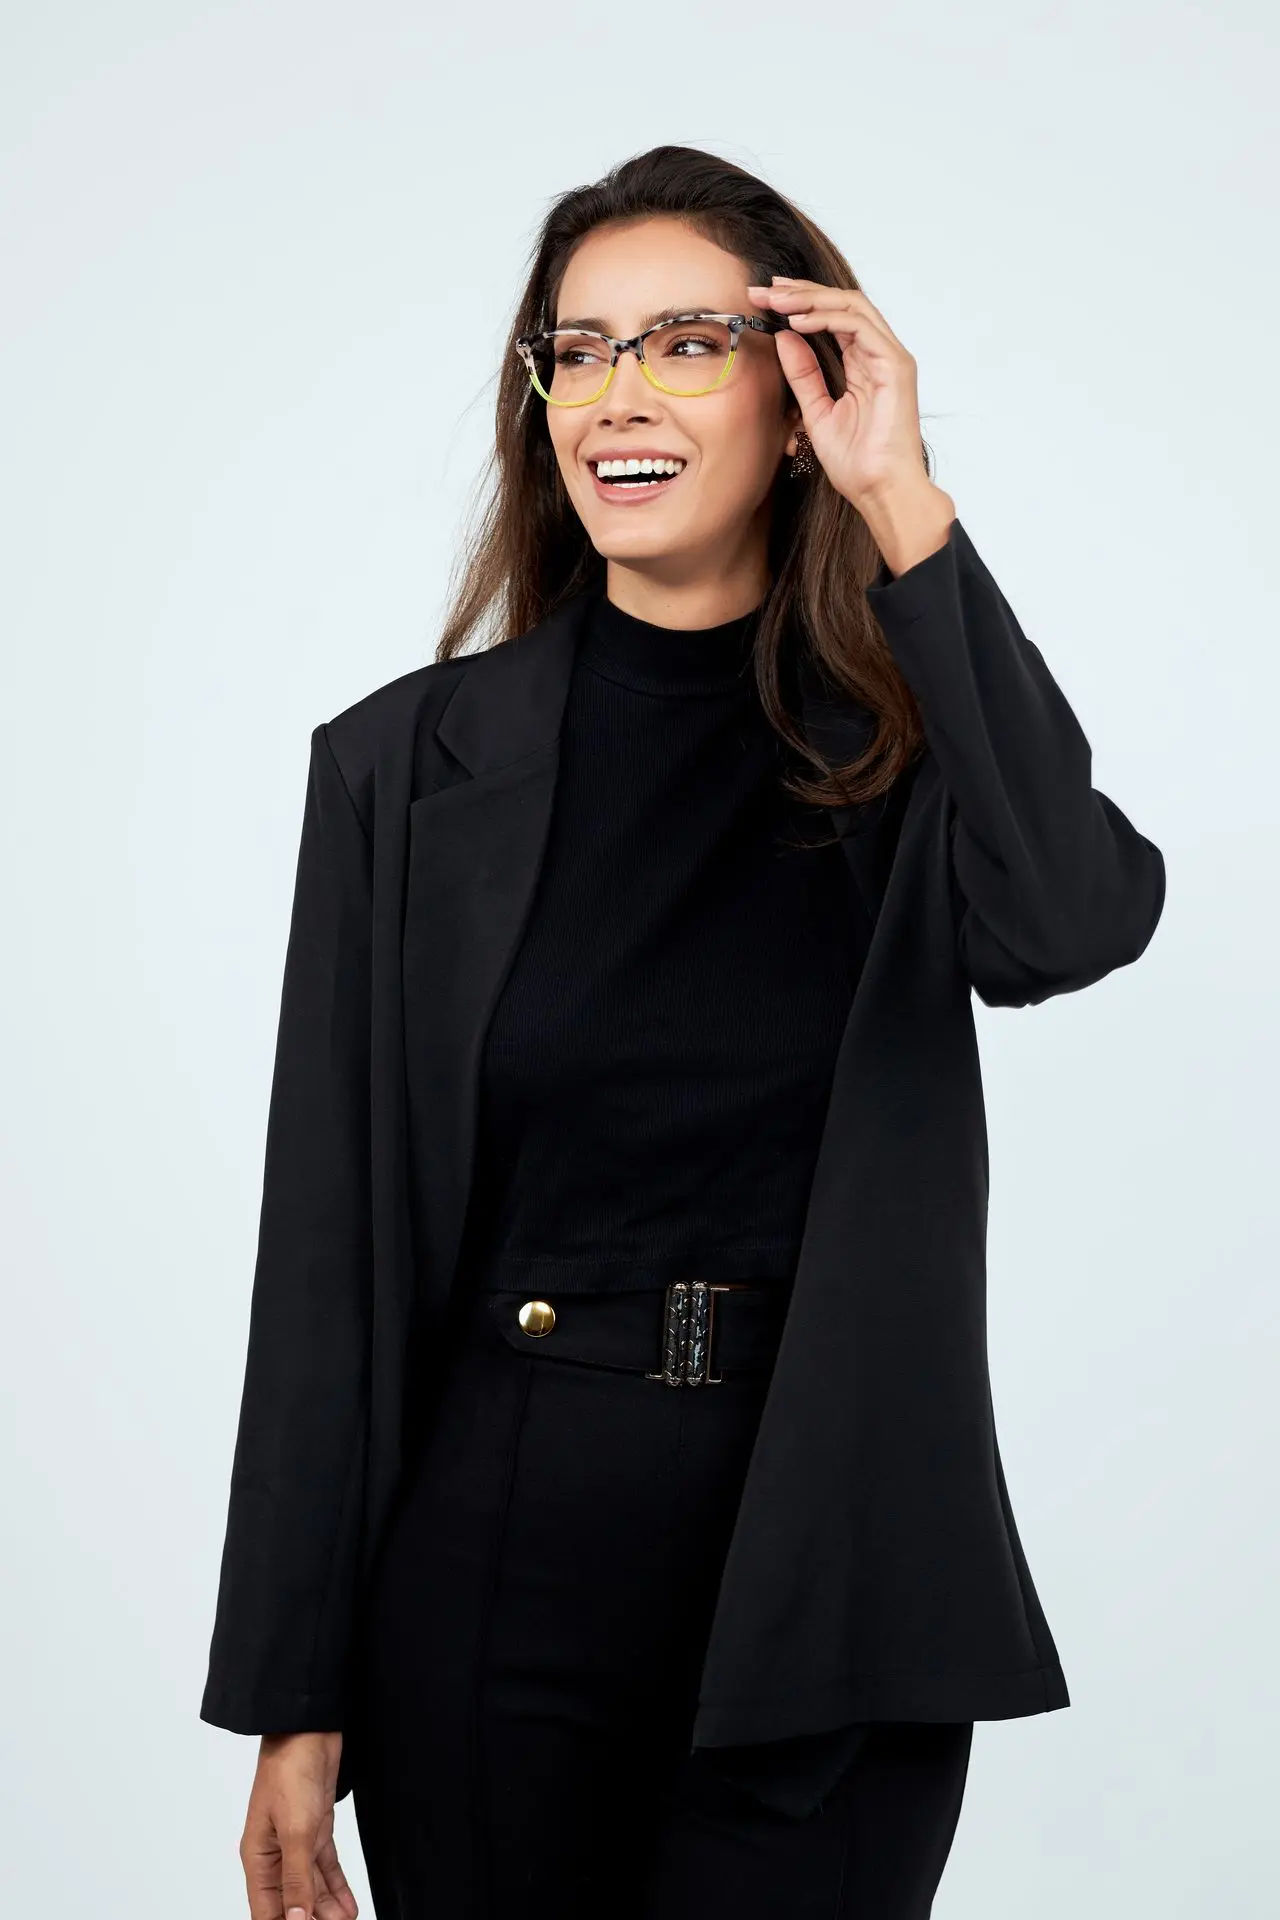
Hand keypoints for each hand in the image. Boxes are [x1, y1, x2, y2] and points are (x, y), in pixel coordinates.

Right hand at [240, 1731, 357, 1919]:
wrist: (309, 1730)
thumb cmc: (290, 1771)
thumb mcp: (295, 1831)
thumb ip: (296, 1878)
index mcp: (258, 1858)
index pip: (267, 1911)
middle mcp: (275, 1854)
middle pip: (291, 1902)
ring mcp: (296, 1841)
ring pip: (311, 1887)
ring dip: (327, 1909)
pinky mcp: (316, 1829)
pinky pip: (324, 1867)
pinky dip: (336, 1887)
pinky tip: (347, 1905)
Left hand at [746, 276, 929, 510]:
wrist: (880, 491)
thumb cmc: (857, 462)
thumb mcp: (816, 412)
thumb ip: (803, 375)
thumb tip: (784, 338)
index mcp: (863, 363)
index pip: (832, 317)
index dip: (799, 303)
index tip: (765, 299)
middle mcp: (879, 353)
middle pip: (841, 302)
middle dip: (801, 291)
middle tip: (765, 289)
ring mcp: (890, 357)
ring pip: (852, 305)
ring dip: (811, 298)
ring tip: (778, 300)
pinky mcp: (895, 366)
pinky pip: (860, 327)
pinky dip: (828, 318)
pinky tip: (799, 321)